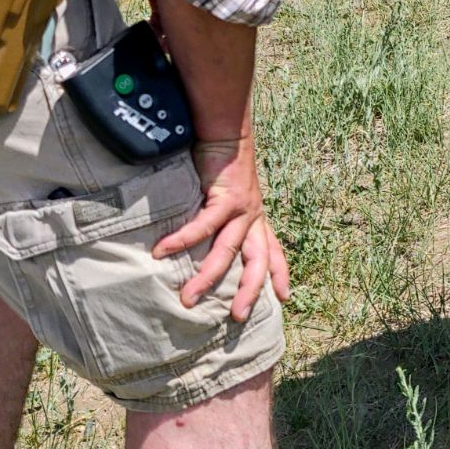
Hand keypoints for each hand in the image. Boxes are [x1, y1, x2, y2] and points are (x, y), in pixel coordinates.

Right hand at [153, 129, 292, 318]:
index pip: (273, 250)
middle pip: (257, 261)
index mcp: (256, 218)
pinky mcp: (227, 197)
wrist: (227, 131)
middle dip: (250, 291)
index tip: (286, 297)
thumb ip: (222, 218)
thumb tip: (202, 239)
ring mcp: (243, 208)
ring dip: (207, 277)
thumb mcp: (229, 195)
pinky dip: (182, 240)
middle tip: (238, 317)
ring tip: (187, 299)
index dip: (280, 273)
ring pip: (227, 252)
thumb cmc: (223, 162)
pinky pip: (203, 225)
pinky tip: (163, 252)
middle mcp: (254, 216)